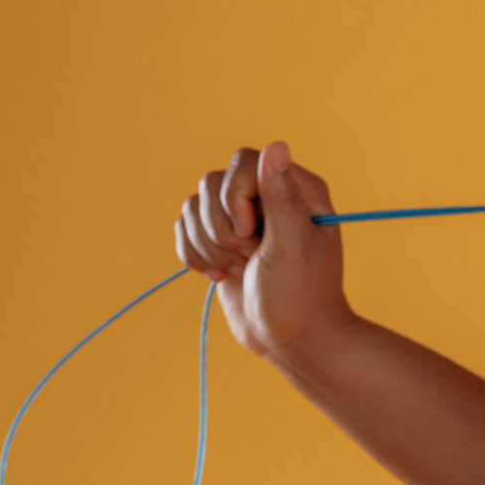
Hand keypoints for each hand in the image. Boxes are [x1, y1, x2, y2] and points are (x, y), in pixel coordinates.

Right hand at [172, 141, 350, 360]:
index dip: (236, 197)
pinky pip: (184, 228)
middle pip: (213, 183)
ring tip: (240, 268)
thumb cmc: (301, 296)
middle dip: (221, 227)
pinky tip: (221, 275)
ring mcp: (242, 218)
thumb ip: (281, 196)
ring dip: (209, 245)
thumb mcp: (293, 245)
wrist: (291, 340)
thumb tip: (277, 145)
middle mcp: (268, 197)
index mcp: (298, 189)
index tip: (251, 235)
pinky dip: (194, 254)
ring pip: (193, 206)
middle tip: (250, 256)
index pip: (245, 161)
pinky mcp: (220, 240)